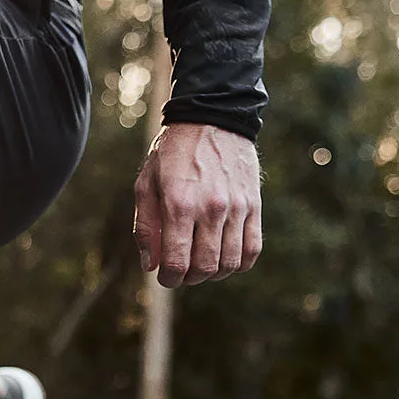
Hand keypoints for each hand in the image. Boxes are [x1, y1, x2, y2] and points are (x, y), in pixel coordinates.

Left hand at [133, 123, 261, 287]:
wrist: (211, 119)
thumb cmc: (171, 153)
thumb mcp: (145, 184)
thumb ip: (145, 226)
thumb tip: (150, 265)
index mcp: (179, 204)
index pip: (177, 262)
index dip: (168, 279)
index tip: (164, 278)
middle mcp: (211, 209)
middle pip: (205, 268)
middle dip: (189, 278)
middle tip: (181, 272)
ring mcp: (237, 208)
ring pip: (229, 263)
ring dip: (213, 273)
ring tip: (200, 265)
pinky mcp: (253, 205)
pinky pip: (252, 249)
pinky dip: (238, 263)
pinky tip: (224, 258)